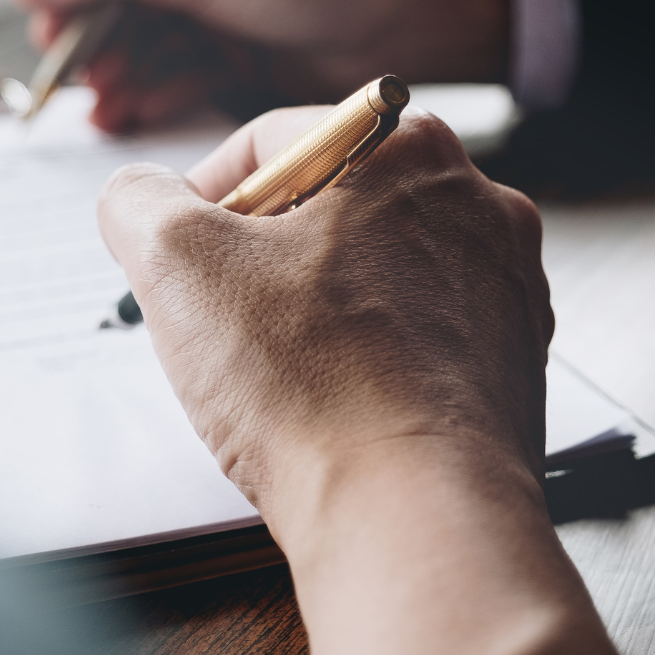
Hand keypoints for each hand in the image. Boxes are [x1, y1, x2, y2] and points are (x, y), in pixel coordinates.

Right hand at [10, 0, 509, 131]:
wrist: (405, 21)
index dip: (73, 6)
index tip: (49, 45)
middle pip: (126, 19)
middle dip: (102, 54)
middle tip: (86, 90)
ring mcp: (224, 26)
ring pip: (154, 56)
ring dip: (129, 82)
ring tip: (110, 112)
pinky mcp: (246, 69)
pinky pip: (189, 83)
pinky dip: (164, 96)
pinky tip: (141, 113)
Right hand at [97, 108, 654, 654]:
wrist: (415, 513)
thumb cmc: (314, 385)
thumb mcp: (179, 263)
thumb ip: (140, 201)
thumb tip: (143, 198)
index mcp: (409, 147)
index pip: (278, 141)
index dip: (209, 194)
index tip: (183, 250)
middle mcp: (476, 199)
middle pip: (336, 201)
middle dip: (269, 250)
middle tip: (228, 310)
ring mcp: (506, 276)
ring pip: (382, 264)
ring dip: (324, 299)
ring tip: (288, 361)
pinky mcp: (514, 347)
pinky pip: (423, 324)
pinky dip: (378, 344)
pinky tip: (345, 390)